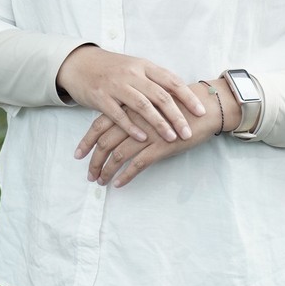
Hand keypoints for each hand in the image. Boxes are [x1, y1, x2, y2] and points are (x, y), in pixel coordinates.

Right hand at [56, 44, 206, 145]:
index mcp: (144, 66)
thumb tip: (182, 93)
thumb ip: (155, 79)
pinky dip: (132, 127)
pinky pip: (118, 114)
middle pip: (160, 96)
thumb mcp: (136, 67)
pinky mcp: (101, 98)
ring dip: (159, 123)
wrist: (80, 63)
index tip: (201, 112)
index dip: (188, 97)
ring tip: (172, 138)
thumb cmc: (113, 68)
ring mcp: (116, 85)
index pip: (171, 81)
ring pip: (142, 106)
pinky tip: (142, 139)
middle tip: (188, 132)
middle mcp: (132, 74)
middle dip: (177, 116)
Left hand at [75, 78, 241, 186]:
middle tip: (89, 174)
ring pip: (118, 154)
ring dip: (106, 170)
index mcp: (131, 106)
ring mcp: (147, 133)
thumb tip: (119, 124)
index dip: (87, 140)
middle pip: (105, 141)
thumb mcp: (152, 102)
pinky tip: (119, 184)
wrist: (206, 107)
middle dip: (94, 160)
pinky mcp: (161, 146)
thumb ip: (135, 111)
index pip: (100, 123)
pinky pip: (137, 163)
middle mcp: (135, 119)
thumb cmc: (180, 103)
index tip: (78, 154)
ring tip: (100, 181)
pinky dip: (126, 175)